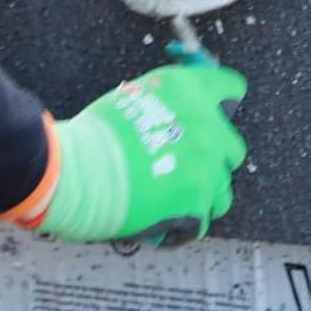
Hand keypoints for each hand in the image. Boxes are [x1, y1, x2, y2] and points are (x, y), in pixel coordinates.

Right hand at [20, 64, 247, 245]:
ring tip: (173, 198)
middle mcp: (208, 128)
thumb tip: (175, 110)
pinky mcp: (196, 205)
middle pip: (233, 147)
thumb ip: (167, 101)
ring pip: (222, 188)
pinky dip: (185, 223)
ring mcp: (206, 169)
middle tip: (187, 163)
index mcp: (191, 91)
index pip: (231, 88)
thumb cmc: (94, 133)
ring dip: (202, 192)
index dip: (223, 100)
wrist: (77, 171)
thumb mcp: (134, 96)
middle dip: (214, 156)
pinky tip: (164, 220)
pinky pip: (202, 220)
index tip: (215, 110)